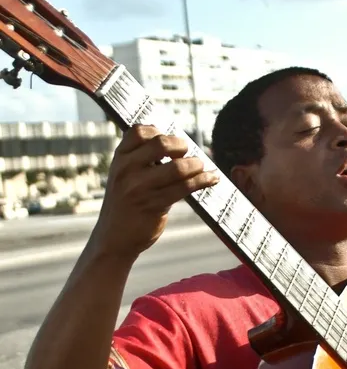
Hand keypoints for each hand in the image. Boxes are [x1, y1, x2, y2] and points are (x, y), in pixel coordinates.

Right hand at [91, 125, 218, 260]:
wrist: (114, 238)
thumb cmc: (125, 203)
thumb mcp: (123, 176)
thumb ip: (140, 159)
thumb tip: (175, 143)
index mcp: (120, 158)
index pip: (139, 131)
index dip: (159, 130)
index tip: (170, 140)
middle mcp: (127, 170)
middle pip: (161, 144)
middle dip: (181, 145)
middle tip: (189, 153)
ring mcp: (140, 188)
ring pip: (177, 168)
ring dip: (196, 165)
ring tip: (202, 167)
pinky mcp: (154, 205)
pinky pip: (185, 188)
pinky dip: (203, 180)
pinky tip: (211, 179)